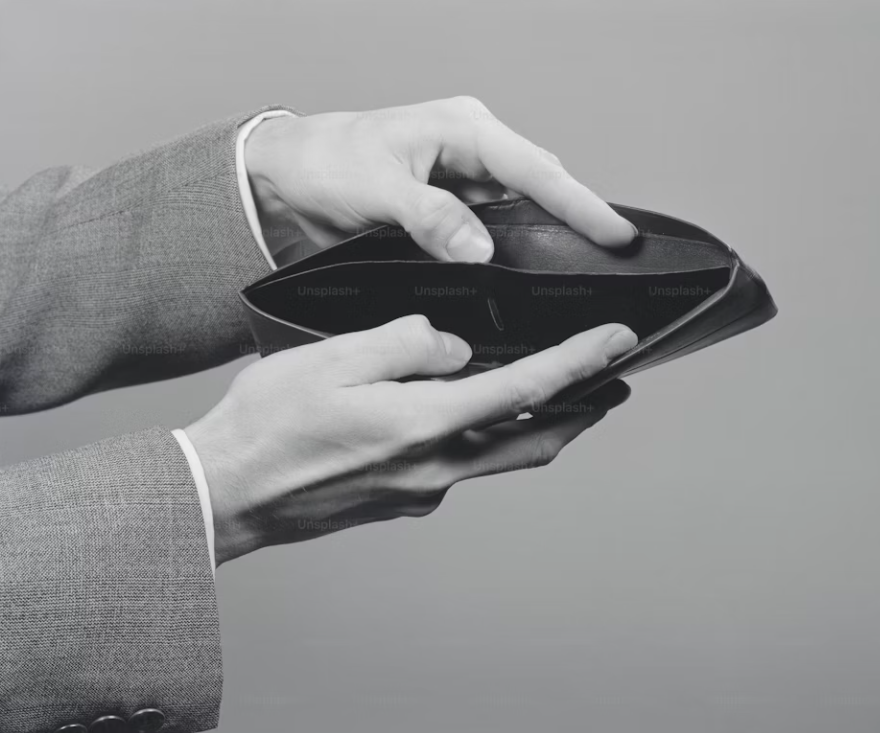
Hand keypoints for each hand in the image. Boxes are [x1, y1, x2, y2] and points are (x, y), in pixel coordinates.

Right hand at [185, 315, 636, 564]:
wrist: (227, 494)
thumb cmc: (269, 426)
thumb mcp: (335, 358)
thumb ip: (406, 345)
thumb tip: (450, 349)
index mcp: (425, 424)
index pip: (525, 388)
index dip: (579, 363)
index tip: (617, 343)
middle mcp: (436, 467)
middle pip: (533, 439)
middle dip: (582, 410)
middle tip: (613, 383)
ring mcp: (421, 490)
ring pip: (501, 455)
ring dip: (539, 426)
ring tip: (559, 396)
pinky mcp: (403, 499)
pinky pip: (460, 464)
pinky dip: (484, 438)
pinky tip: (470, 416)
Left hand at [244, 96, 636, 261]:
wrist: (287, 181)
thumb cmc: (325, 164)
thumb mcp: (377, 187)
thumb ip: (430, 218)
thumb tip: (480, 248)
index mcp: (462, 129)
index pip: (535, 169)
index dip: (580, 204)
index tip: (616, 234)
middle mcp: (472, 150)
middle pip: (542, 185)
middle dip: (578, 218)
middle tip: (614, 258)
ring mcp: (465, 180)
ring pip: (524, 208)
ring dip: (548, 236)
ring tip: (584, 269)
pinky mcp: (454, 207)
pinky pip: (498, 226)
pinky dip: (514, 247)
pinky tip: (528, 272)